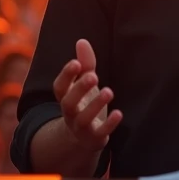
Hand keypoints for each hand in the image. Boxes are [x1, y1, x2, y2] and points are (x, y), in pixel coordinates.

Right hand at [52, 38, 122, 152]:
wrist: (83, 138)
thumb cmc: (84, 103)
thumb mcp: (84, 83)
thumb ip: (85, 64)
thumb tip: (82, 41)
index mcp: (66, 97)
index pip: (59, 87)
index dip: (66, 75)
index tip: (76, 63)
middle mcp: (70, 113)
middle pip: (68, 103)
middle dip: (79, 89)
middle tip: (93, 76)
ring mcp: (81, 127)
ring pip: (83, 119)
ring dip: (95, 105)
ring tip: (109, 91)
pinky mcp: (95, 138)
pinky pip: (100, 133)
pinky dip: (109, 124)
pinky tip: (119, 113)